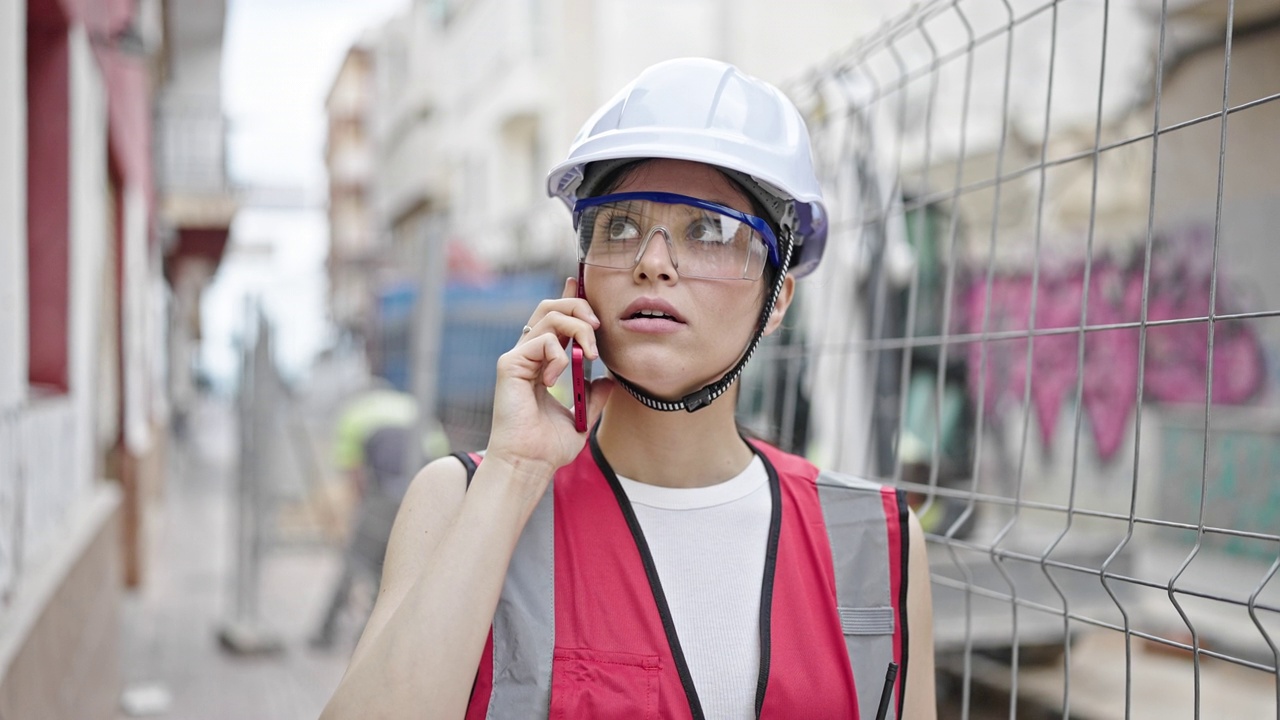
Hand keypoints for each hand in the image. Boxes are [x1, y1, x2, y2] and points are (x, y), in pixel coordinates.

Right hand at [486, 277, 609, 478]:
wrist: (529, 464)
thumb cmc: (548, 446)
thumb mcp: (583, 416)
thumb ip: (595, 394)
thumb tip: (610, 379)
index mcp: (541, 363)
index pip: (554, 319)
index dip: (568, 298)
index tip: (579, 284)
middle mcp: (527, 355)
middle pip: (550, 307)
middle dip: (579, 307)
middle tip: (598, 328)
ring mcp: (517, 358)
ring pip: (548, 316)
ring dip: (578, 328)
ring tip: (589, 353)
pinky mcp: (509, 364)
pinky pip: (541, 340)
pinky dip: (559, 355)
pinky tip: (556, 378)